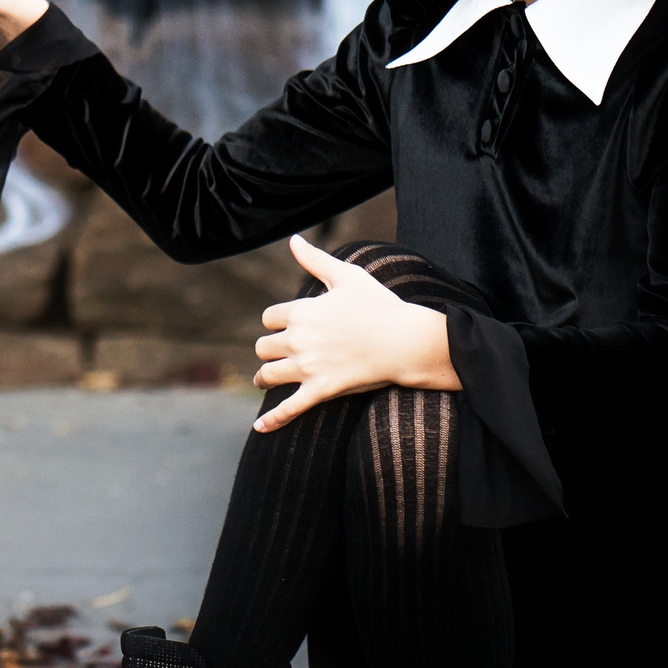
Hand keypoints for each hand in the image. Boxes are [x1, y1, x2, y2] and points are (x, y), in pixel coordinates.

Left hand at [252, 236, 457, 431]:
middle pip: (262, 346)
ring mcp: (308, 367)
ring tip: (264, 379)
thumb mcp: (347, 276)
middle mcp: (298, 339)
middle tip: (275, 353)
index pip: (270, 317)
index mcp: (301, 311)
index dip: (277, 321)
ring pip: (268, 374)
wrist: (407, 340)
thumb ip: (315, 260)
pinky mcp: (321, 390)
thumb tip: (294, 240)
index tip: (287, 324)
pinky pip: (289, 408)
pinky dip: (272, 419)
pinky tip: (260, 427)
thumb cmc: (380, 305)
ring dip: (264, 377)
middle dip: (268, 348)